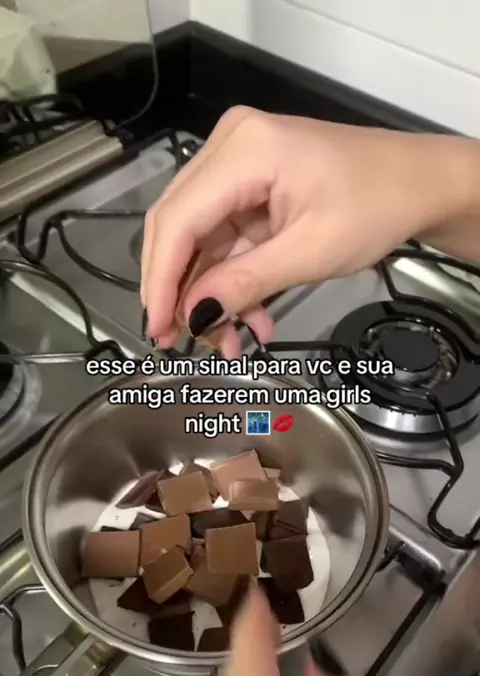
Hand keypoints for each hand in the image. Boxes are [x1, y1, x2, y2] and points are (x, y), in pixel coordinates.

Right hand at [141, 108, 467, 355]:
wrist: (420, 183)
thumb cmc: (379, 205)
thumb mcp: (311, 252)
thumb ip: (246, 283)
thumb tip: (193, 317)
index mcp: (244, 150)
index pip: (178, 221)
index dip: (161, 281)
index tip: (158, 330)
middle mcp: (229, 147)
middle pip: (178, 226)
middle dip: (178, 289)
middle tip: (175, 340)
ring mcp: (238, 164)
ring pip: (199, 239)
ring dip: (210, 294)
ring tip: (227, 342)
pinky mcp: (250, 185)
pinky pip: (225, 239)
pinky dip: (233, 281)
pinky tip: (248, 318)